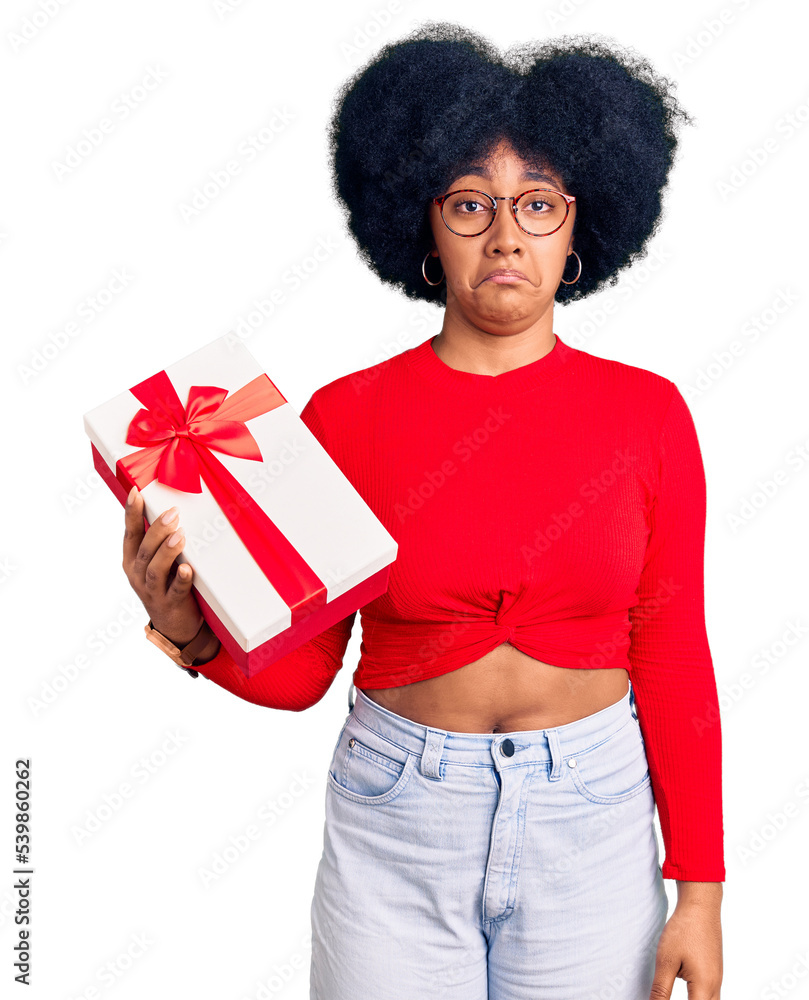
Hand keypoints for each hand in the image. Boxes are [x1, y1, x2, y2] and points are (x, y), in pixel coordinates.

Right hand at [122, 485, 217, 656]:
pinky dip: (181, 580)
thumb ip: (160, 541)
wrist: (175, 626)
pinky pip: (175, 591)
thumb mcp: (158, 562)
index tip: (136, 492)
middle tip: (173, 513)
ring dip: (167, 552)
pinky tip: (188, 570)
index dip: (131, 513)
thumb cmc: (168, 584)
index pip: (130, 534)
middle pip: (144, 550)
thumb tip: (171, 509)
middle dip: (157, 530)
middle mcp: (138, 575)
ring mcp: (152, 591)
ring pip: (155, 570)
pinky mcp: (170, 604)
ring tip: (180, 536)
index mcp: (132, 561)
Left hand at [649, 884, 722, 997]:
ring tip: (672, 995)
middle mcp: (715, 986)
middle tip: (665, 998)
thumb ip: (661, 990)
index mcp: (704, 987)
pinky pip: (710, 994)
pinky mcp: (714, 970)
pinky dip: (699, 998)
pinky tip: (688, 993)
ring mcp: (717, 978)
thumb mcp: (666, 960)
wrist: (701, 905)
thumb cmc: (684, 930)